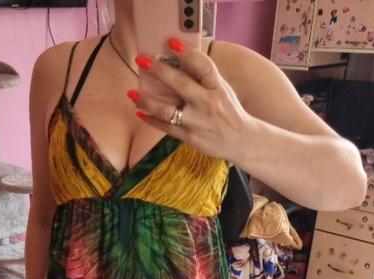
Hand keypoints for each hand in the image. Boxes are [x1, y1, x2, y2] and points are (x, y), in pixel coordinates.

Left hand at [130, 39, 256, 164]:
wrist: (241, 140)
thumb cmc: (228, 111)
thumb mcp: (222, 90)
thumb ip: (204, 79)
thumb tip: (179, 62)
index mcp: (217, 87)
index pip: (203, 66)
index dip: (188, 53)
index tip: (172, 42)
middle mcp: (207, 103)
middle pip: (180, 84)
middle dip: (159, 71)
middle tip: (141, 60)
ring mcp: (197, 121)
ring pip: (167, 110)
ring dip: (146, 100)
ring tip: (131, 93)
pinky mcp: (190, 137)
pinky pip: (166, 127)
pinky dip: (151, 120)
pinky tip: (139, 112)